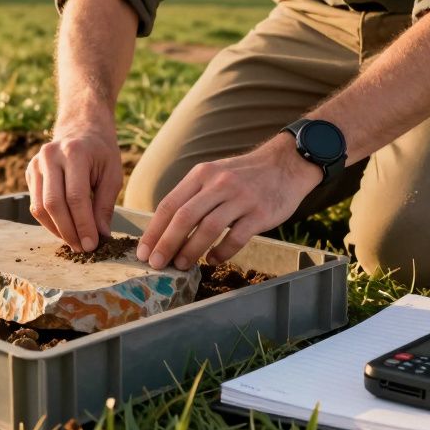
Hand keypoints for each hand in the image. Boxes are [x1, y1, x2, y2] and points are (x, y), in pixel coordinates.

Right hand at [26, 125, 122, 252]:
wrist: (81, 128)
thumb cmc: (101, 152)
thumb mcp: (112, 174)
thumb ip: (105, 205)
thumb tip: (101, 236)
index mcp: (74, 152)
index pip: (75, 197)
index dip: (83, 224)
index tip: (92, 244)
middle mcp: (50, 156)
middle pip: (53, 203)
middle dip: (68, 231)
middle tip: (82, 248)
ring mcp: (36, 163)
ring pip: (39, 207)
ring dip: (57, 230)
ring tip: (74, 242)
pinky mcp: (29, 172)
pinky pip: (35, 204)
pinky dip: (49, 222)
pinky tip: (64, 229)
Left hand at [137, 133, 322, 269]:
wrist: (286, 164)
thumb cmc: (243, 175)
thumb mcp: (214, 175)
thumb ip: (192, 196)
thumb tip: (165, 229)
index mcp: (202, 174)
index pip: (170, 204)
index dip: (154, 230)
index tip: (144, 251)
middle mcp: (219, 183)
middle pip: (184, 217)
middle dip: (166, 243)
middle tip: (156, 264)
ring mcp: (241, 197)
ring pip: (208, 228)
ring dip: (191, 250)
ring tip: (181, 265)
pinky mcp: (260, 212)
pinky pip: (236, 237)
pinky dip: (222, 252)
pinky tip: (212, 260)